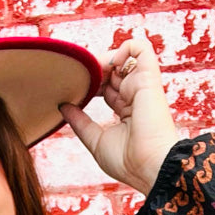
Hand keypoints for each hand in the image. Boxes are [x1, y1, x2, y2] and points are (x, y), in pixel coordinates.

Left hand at [59, 37, 175, 195]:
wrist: (150, 167)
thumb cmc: (128, 162)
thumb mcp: (96, 141)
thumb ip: (80, 122)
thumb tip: (64, 106)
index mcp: (126, 111)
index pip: (106, 87)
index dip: (90, 83)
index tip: (74, 87)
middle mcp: (135, 96)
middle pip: (112, 71)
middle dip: (94, 69)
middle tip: (77, 75)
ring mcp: (142, 86)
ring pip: (123, 58)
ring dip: (104, 59)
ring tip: (90, 70)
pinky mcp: (148, 78)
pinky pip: (141, 48)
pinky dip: (126, 47)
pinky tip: (111, 62)